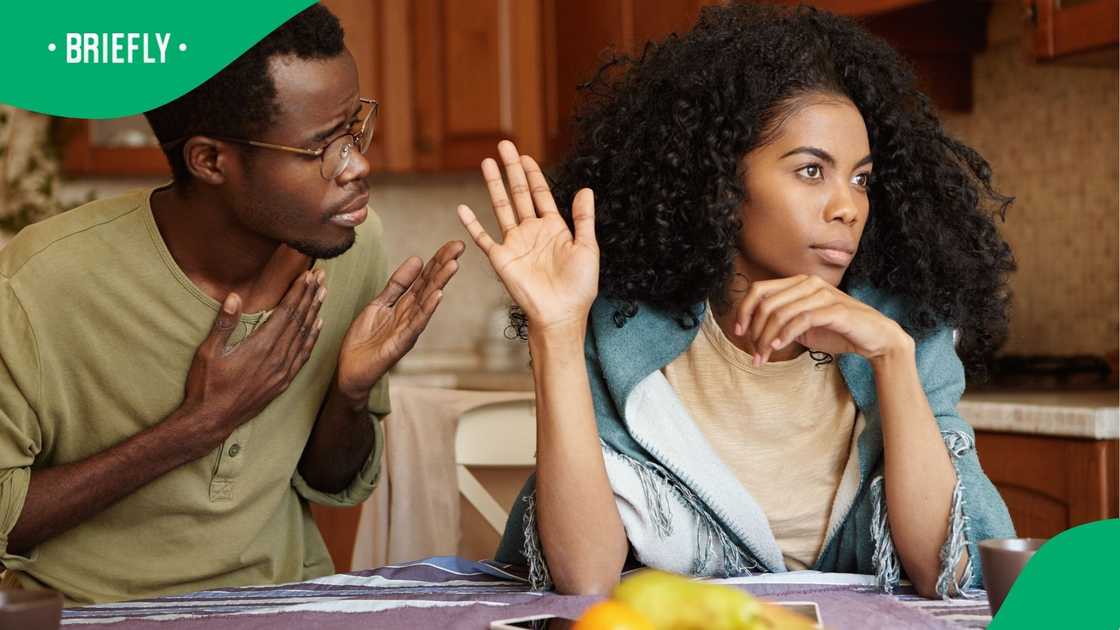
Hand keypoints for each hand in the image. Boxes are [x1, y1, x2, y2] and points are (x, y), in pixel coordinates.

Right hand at [182, 270, 325, 443]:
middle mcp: (277, 358)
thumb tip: (233, 297)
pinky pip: (303, 356)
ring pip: (305, 336)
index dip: (298, 292)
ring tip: (323, 294)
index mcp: (261, 346)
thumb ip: (224, 324)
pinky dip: (312, 338)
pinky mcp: (283, 382)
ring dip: (314, 313)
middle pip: (299, 320)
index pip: (286, 312)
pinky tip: (318, 326)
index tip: (307, 275)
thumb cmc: (207, 385)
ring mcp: (283, 371)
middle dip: (310, 296)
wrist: (213, 420)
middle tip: (321, 277)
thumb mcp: (209, 352)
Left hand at [335, 240, 464, 402]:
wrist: (350, 369)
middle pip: (429, 285)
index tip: (453, 244)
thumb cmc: (365, 339)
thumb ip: (397, 283)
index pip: (424, 278)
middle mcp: (411, 315)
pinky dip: (428, 308)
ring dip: (440, 282)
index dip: (437, 259)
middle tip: (459, 246)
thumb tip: (417, 259)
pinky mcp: (401, 343)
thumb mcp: (379, 303)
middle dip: (444, 265)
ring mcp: (408, 329)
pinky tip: (438, 295)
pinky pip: (416, 323)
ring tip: (453, 264)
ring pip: (427, 301)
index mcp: (406, 304)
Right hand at [457, 140, 598, 334]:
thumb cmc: (579, 286)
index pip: (540, 194)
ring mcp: (515, 243)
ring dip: (494, 185)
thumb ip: (584, 218)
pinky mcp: (501, 259)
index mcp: (554, 228)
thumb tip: (586, 189)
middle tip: (504, 146)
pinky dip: (472, 224)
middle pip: (518, 193)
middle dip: (511, 169)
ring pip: (501, 207)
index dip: (533, 174)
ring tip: (486, 162)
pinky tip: (462, 208)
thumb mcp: (587, 248)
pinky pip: (483, 238)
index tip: (525, 155)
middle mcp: (532, 231)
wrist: (561, 314)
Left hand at [734, 274, 911, 364]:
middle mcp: (809, 283)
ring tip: (763, 356)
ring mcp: (823, 294)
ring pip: (781, 313)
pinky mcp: (835, 310)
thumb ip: (781, 322)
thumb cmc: (838, 331)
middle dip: (755, 331)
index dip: (744, 310)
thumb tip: (751, 331)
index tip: (738, 331)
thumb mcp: (803, 325)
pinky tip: (777, 347)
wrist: (875, 338)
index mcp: (799, 282)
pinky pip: (801, 320)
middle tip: (754, 353)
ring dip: (767, 338)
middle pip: (766, 303)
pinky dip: (785, 334)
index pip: (760, 289)